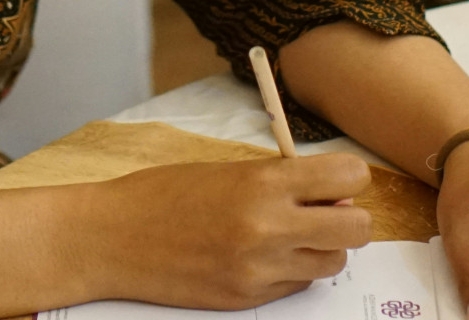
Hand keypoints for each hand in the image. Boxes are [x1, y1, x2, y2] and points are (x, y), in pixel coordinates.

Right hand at [76, 153, 371, 309]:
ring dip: (322, 248)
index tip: (335, 182)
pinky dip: (291, 271)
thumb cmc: (166, 195)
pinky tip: (260, 256)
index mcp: (265, 183)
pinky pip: (298, 285)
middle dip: (349, 219)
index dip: (349, 179)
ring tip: (288, 235)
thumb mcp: (230, 170)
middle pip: (358, 230)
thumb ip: (286, 181)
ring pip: (332, 263)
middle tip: (324, 212)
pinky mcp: (247, 299)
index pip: (351, 177)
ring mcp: (259, 269)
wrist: (111, 239)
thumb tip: (337, 197)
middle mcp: (269, 228)